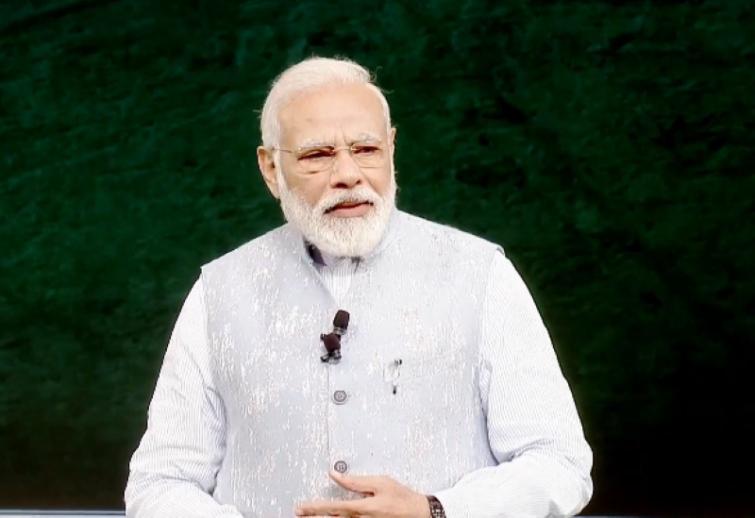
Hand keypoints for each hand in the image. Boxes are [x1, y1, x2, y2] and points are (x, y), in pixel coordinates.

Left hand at [294, 470, 430, 517]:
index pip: (333, 508)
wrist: (420, 514)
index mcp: (363, 508)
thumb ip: (356, 481)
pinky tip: (332, 517)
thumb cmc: (402, 497)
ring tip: (311, 516)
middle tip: (300, 513)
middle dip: (314, 517)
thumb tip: (335, 475)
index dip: (315, 508)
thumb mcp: (380, 483)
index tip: (301, 507)